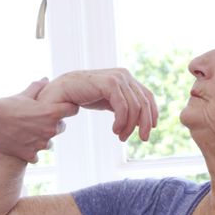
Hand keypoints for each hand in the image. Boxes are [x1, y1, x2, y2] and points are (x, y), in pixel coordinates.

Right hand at [0, 79, 78, 162]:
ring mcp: (40, 144)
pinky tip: (21, 144)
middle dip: (53, 124)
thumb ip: (38, 87)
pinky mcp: (29, 155)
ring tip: (28, 133)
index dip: (67, 108)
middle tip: (38, 120)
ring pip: (49, 144)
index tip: (61, 108)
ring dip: (42, 139)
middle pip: (61, 127)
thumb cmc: (7, 104)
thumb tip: (46, 79)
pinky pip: (36, 156)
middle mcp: (49, 130)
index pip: (73, 110)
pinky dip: (30, 152)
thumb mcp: (24, 94)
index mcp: (51, 113)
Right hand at [38, 69, 157, 141]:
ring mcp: (117, 77)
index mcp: (125, 78)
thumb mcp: (107, 100)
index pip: (147, 96)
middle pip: (144, 102)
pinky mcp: (109, 83)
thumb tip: (137, 119)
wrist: (60, 91)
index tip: (151, 129)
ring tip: (120, 136)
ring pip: (135, 107)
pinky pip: (123, 107)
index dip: (153, 113)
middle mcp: (124, 75)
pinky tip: (115, 130)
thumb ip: (122, 104)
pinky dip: (122, 121)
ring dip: (129, 126)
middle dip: (144, 123)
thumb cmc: (82, 96)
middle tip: (142, 139)